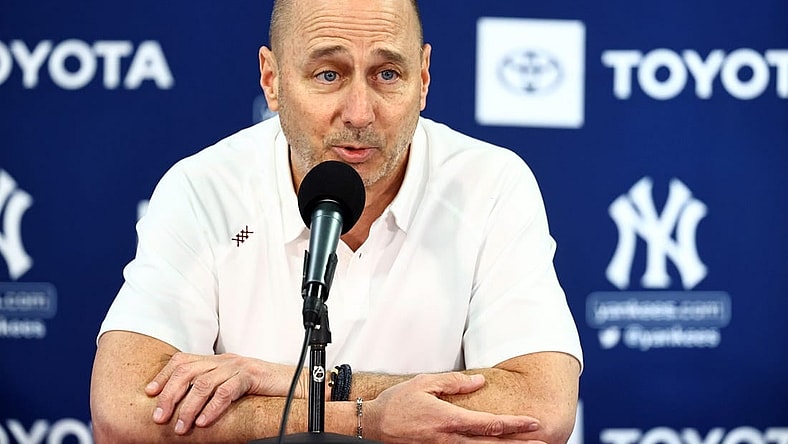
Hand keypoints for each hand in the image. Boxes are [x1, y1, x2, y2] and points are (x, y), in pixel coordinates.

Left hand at [144, 352, 302, 434]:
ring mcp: (238, 366)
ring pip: (204, 384)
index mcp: (217, 360)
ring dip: (188, 407)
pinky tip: (205, 421)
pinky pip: (227, 390)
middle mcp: (225, 360)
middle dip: (169, 395)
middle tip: (160, 418)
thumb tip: (187, 409)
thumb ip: (213, 390)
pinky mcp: (251, 375)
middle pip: (187, 371)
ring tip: (182, 427)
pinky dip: (212, 408)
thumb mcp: (233, 387)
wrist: (297, 386)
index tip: (149, 394)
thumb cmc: (264, 390)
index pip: (183, 361)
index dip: (164, 376)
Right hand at [366, 372, 541, 442]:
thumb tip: (480, 382)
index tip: (535, 423)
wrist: (371, 426)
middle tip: (543, 442)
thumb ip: (454, 383)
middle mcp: (449, 439)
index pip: (490, 424)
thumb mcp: (424, 383)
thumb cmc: (397, 403)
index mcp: (449, 419)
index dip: (515, 425)